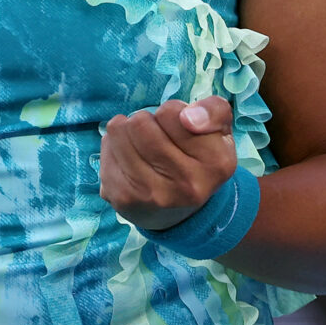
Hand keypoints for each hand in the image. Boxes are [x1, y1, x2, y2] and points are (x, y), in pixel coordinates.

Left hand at [99, 97, 234, 231]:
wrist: (179, 213)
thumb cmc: (198, 161)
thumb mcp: (220, 132)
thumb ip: (215, 111)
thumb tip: (188, 116)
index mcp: (215, 164)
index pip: (171, 112)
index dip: (172, 112)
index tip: (179, 128)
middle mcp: (186, 184)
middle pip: (140, 122)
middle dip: (146, 120)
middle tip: (156, 136)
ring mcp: (151, 194)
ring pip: (118, 131)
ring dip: (127, 130)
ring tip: (141, 144)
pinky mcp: (122, 198)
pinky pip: (106, 148)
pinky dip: (114, 146)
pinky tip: (129, 159)